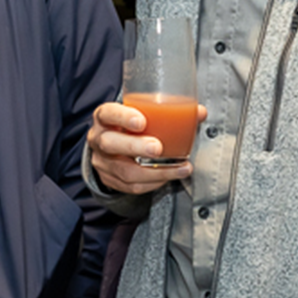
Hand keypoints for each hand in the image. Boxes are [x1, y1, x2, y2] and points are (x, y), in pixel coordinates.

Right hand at [87, 101, 206, 195]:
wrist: (109, 147)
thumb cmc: (128, 127)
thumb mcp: (141, 114)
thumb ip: (168, 112)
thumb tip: (200, 112)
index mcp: (104, 117)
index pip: (108, 113)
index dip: (123, 117)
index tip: (142, 121)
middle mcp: (98, 139)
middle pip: (111, 144)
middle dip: (136, 147)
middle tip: (158, 148)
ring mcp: (102, 162)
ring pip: (124, 170)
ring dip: (155, 171)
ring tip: (180, 168)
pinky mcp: (109, 180)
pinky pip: (131, 186)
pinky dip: (153, 183)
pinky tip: (169, 177)